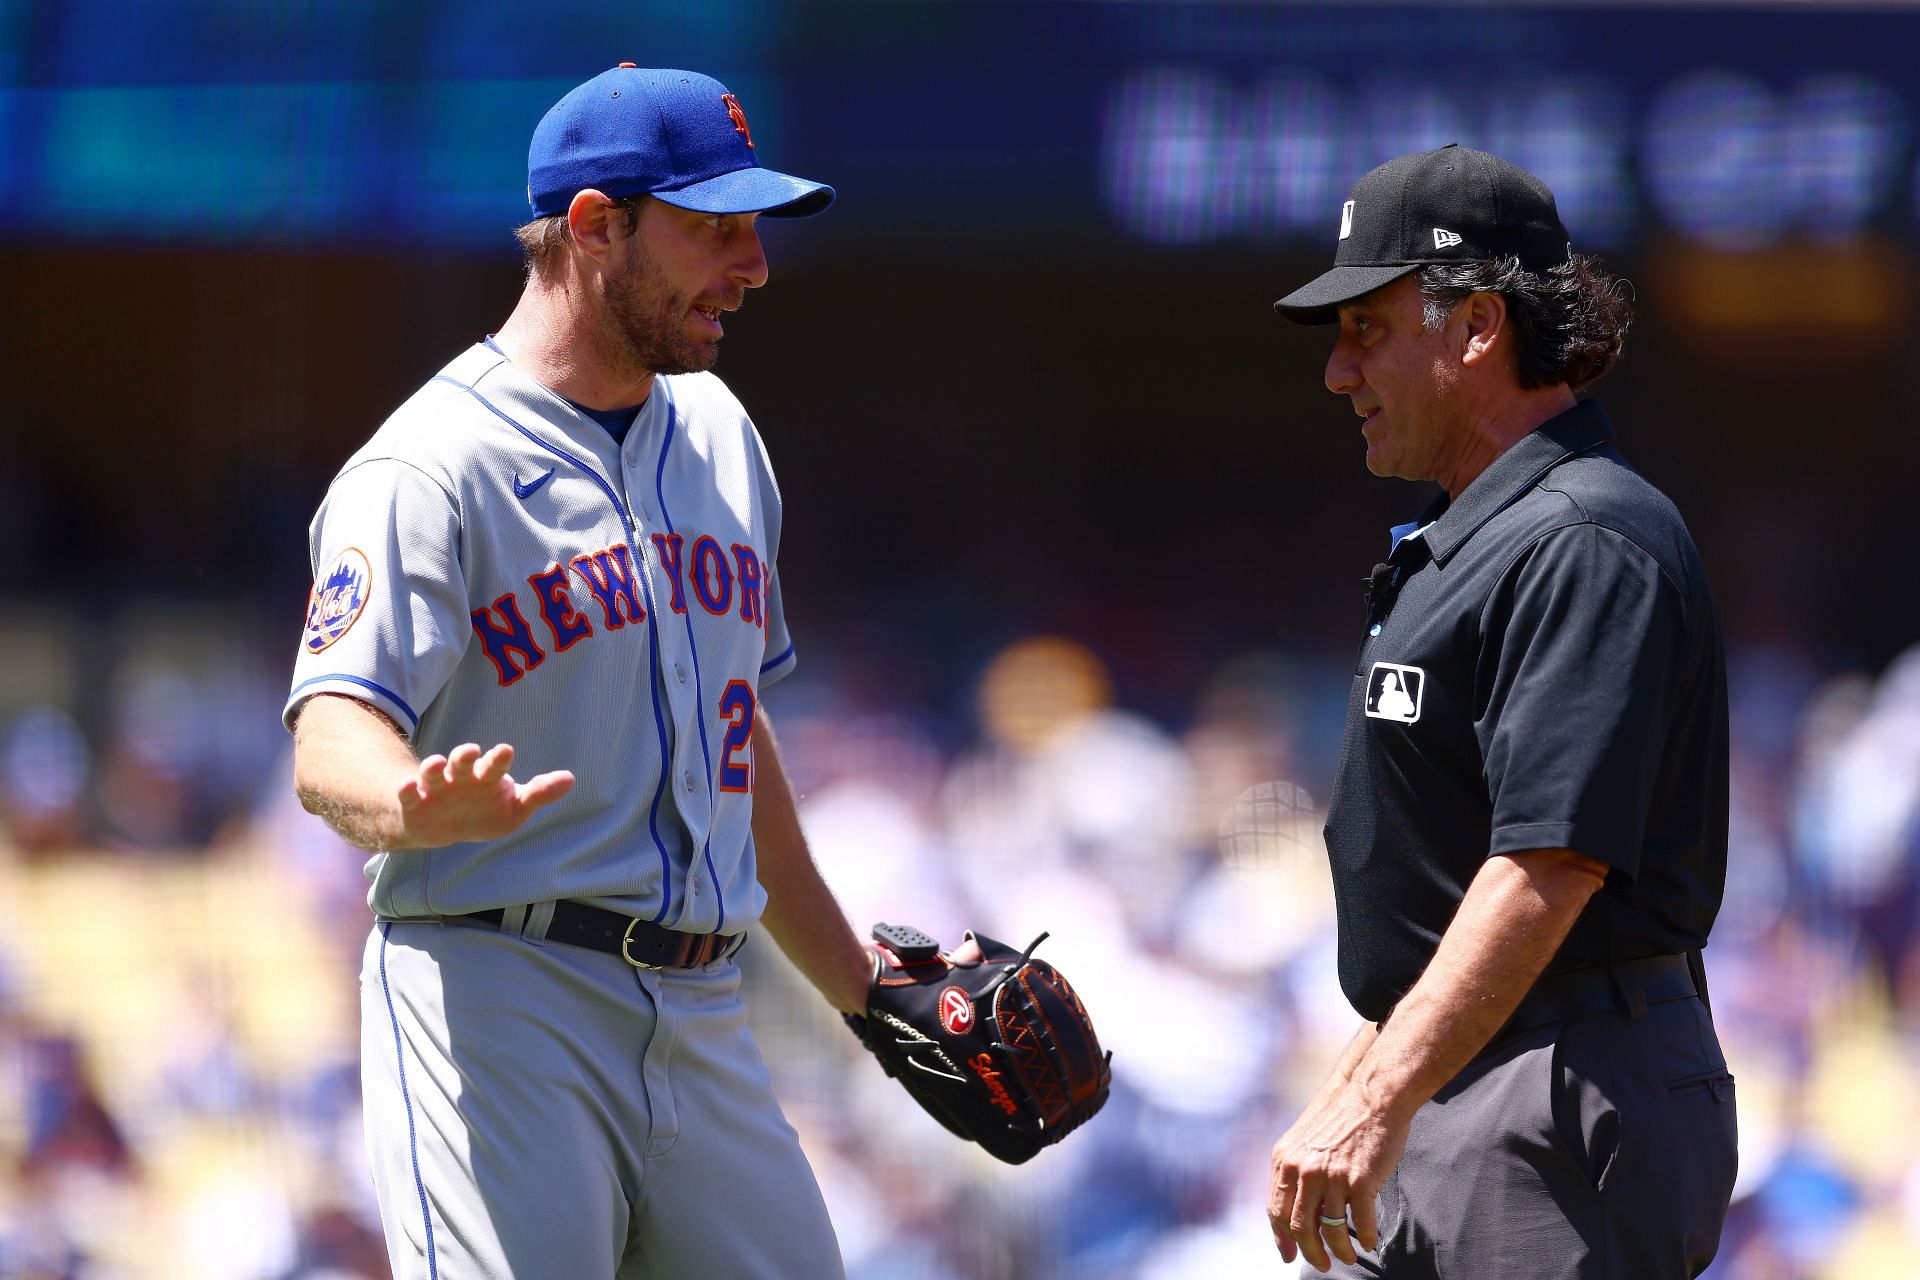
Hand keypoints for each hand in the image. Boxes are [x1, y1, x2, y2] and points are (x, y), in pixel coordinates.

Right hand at [395, 742, 573, 847]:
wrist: (445, 828)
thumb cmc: (485, 811)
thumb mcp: (515, 807)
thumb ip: (540, 794)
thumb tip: (570, 779)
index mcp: (486, 776)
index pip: (494, 764)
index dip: (499, 758)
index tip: (506, 751)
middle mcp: (460, 776)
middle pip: (462, 761)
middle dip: (465, 756)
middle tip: (470, 751)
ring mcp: (436, 788)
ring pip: (433, 772)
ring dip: (433, 766)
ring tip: (437, 762)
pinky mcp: (415, 803)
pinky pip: (408, 794)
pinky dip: (406, 789)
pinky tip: (408, 785)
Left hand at [1267, 1082, 1409, 1271]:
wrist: (1370, 1093)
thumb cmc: (1341, 1115)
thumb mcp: (1304, 1139)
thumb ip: (1296, 1169)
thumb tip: (1294, 1204)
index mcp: (1285, 1160)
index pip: (1275, 1211)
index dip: (1282, 1239)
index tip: (1289, 1255)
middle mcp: (1303, 1170)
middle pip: (1299, 1228)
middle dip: (1310, 1252)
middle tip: (1322, 1264)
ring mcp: (1331, 1177)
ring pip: (1330, 1231)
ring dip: (1340, 1251)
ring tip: (1348, 1256)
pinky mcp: (1360, 1181)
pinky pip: (1360, 1223)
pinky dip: (1365, 1238)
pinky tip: (1368, 1242)